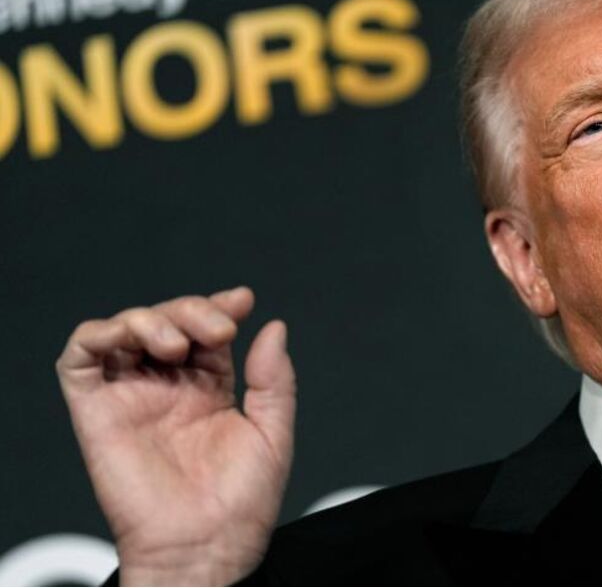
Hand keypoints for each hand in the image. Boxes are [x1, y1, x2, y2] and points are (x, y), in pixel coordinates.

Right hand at [56, 287, 294, 585]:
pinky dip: (99, 334)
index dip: (219, 308)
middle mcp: (168, 390)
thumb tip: (273, 327)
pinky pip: (79, 359)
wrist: (208, 548)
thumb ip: (274, 380)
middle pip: (169, 321)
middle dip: (192, 310)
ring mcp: (131, 398)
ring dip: (150, 317)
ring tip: (179, 344)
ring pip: (124, 330)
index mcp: (209, 391)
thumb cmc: (241, 505)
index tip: (241, 301)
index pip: (207, 331)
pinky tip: (132, 336)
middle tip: (219, 330)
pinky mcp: (96, 412)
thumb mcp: (273, 433)